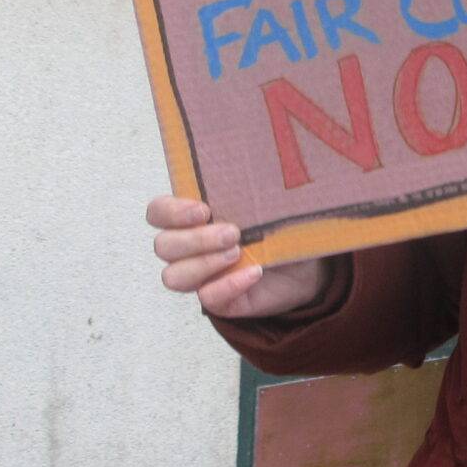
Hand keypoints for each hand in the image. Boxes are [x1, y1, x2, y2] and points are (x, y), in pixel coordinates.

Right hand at [147, 196, 329, 317]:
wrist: (308, 266)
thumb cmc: (282, 228)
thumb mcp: (268, 204)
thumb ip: (251, 189)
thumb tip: (254, 166)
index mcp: (192, 219)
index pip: (158, 213)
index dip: (170, 212)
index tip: (203, 210)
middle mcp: (189, 249)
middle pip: (163, 246)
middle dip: (195, 239)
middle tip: (232, 233)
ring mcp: (202, 277)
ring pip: (174, 276)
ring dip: (204, 263)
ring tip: (238, 252)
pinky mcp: (220, 301)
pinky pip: (208, 298)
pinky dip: (228, 285)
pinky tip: (254, 272)